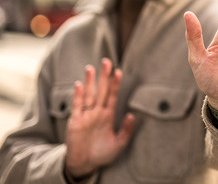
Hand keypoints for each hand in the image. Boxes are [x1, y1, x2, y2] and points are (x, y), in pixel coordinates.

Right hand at [65, 59, 134, 177]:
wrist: (85, 165)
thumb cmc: (102, 154)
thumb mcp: (119, 144)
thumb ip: (126, 130)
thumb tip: (132, 115)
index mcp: (108, 115)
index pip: (112, 95)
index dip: (115, 84)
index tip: (119, 71)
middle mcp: (97, 112)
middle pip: (101, 90)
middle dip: (104, 77)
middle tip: (106, 61)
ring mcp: (86, 115)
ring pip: (88, 95)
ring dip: (90, 82)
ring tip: (91, 68)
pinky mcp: (75, 122)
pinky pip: (76, 106)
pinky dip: (77, 96)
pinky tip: (79, 85)